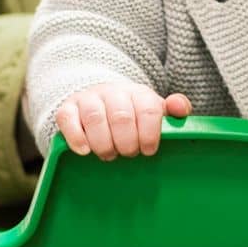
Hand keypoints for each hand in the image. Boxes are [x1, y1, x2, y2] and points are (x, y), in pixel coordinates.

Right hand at [55, 83, 191, 160]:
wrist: (98, 99)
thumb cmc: (131, 113)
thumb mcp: (153, 111)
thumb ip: (173, 110)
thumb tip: (181, 108)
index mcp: (138, 93)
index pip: (148, 109)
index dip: (150, 134)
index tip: (148, 150)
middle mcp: (112, 91)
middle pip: (121, 116)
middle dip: (127, 142)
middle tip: (128, 153)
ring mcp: (88, 98)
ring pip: (95, 118)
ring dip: (104, 144)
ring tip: (109, 155)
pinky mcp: (67, 108)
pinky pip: (67, 119)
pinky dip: (77, 137)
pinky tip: (85, 151)